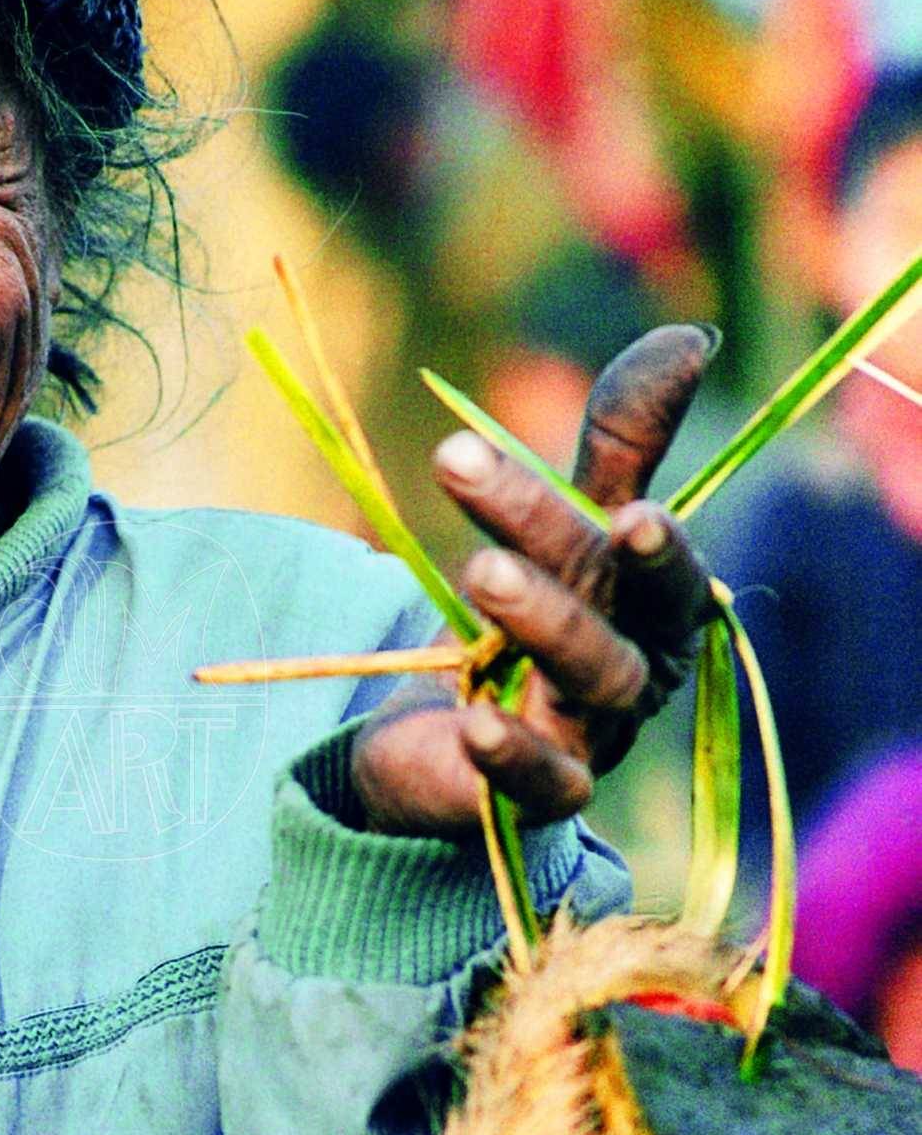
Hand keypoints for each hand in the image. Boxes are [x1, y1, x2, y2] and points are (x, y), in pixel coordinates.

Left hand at [351, 326, 715, 838]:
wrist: (441, 743)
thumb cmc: (524, 620)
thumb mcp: (564, 525)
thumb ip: (619, 445)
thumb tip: (694, 337)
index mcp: (653, 601)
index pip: (654, 556)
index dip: (654, 537)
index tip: (628, 506)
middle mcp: (638, 666)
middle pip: (618, 605)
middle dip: (559, 540)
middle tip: (465, 467)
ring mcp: (593, 734)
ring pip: (593, 678)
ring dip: (544, 623)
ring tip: (480, 571)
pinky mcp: (541, 797)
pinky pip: (547, 785)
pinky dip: (516, 756)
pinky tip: (475, 723)